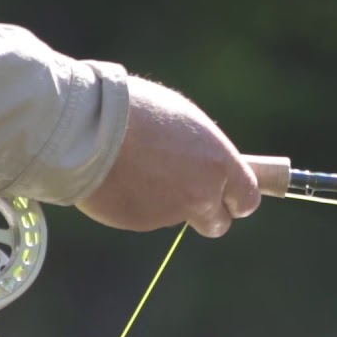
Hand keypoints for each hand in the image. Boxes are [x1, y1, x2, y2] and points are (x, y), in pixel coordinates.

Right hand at [76, 76, 260, 237]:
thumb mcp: (184, 122)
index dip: (238, 199)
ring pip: (175, 216)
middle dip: (207, 213)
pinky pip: (144, 216)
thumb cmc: (138, 112)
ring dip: (164, 201)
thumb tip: (206, 167)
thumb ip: (203, 153)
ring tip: (138, 166)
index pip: (247, 199)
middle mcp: (200, 195)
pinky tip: (119, 175)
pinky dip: (136, 202)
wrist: (89, 127)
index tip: (229, 195)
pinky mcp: (137, 223)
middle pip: (217, 224)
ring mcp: (168, 214)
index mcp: (219, 164)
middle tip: (189, 193)